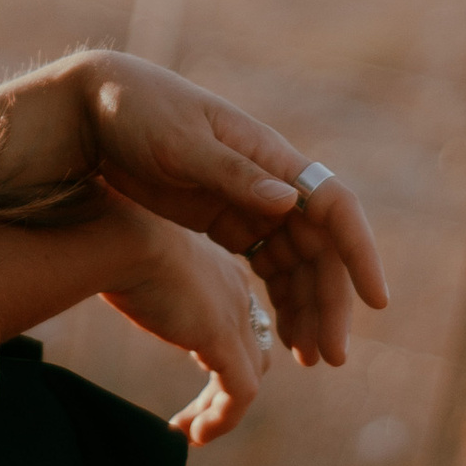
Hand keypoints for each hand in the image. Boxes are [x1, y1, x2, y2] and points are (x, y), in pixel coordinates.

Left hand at [75, 52, 387, 367]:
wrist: (90, 107)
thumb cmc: (135, 112)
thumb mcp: (179, 144)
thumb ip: (231, 174)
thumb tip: (290, 202)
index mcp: (268, 155)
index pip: (334, 206)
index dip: (361, 253)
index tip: (376, 302)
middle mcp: (269, 180)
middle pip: (320, 248)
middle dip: (330, 302)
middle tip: (328, 358)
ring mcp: (247, 201)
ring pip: (297, 263)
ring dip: (308, 309)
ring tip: (307, 358)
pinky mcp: (223, 218)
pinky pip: (268, 265)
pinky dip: (279, 300)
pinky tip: (280, 335)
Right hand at [89, 198, 277, 446]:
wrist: (116, 235)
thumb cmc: (112, 243)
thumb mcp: (142, 270)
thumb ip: (155, 291)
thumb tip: (138, 301)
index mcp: (222, 271)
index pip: (240, 324)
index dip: (222, 359)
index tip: (194, 383)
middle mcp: (238, 291)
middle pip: (251, 353)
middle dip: (224, 391)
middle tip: (194, 418)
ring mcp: (235, 314)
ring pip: (249, 377)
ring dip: (221, 412)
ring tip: (191, 433)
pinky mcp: (224, 339)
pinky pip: (240, 393)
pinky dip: (223, 420)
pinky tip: (195, 436)